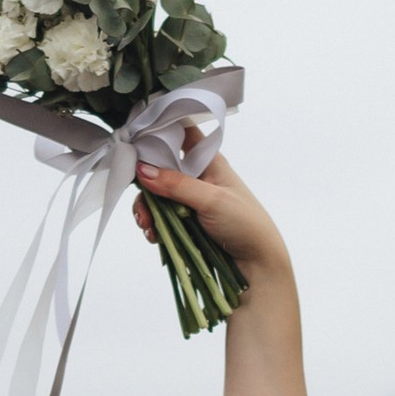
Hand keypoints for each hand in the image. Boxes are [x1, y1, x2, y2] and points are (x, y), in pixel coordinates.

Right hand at [137, 149, 306, 395]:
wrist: (257, 265)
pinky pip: (160, 218)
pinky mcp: (184, 223)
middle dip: (146, 185)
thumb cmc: (245, 224)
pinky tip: (155, 237)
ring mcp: (189, 201)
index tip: (137, 139)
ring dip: (147, 210)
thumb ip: (176, 184)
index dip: (161, 131)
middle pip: (160, 169)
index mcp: (209, 162)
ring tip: (148, 227)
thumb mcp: (211, 200)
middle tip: (142, 206)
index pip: (182, 133)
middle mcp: (197, 177)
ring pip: (156, 196)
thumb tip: (142, 170)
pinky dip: (153, 225)